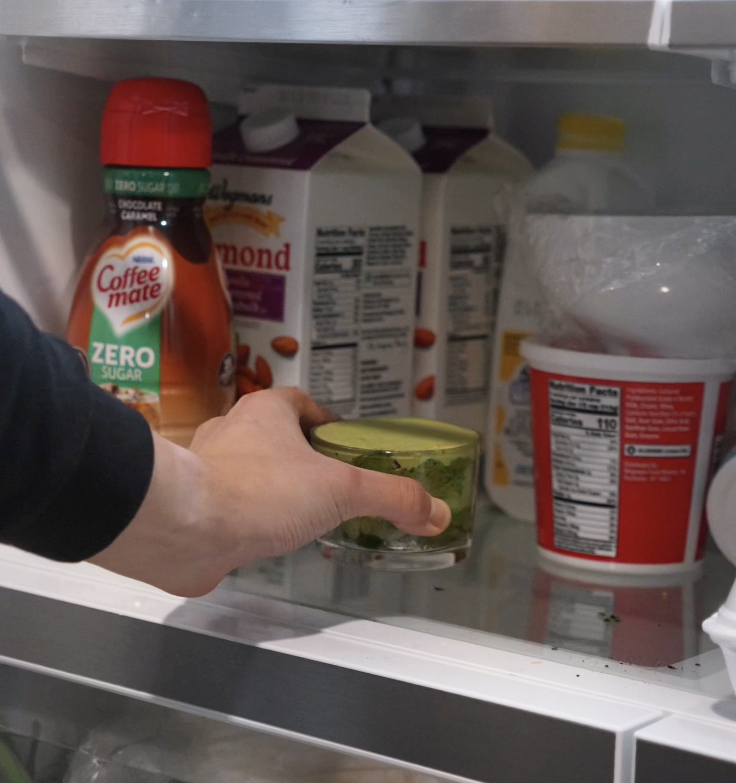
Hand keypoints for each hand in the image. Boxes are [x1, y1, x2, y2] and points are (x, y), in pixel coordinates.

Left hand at [90, 388, 450, 595]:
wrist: (183, 529)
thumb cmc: (260, 492)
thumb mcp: (341, 491)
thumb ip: (392, 498)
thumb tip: (435, 511)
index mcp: (266, 413)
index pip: (301, 403)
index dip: (326, 422)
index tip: (345, 447)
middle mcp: (233, 433)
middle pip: (276, 438)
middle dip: (303, 460)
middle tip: (334, 488)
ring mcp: (208, 469)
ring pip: (250, 471)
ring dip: (275, 489)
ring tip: (306, 517)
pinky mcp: (193, 505)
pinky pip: (229, 505)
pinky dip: (250, 519)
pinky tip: (268, 541)